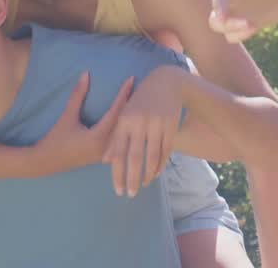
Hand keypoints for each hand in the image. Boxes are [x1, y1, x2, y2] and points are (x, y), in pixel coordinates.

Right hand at [34, 72, 132, 172]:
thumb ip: (77, 95)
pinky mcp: (104, 157)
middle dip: (131, 105)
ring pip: (123, 134)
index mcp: (98, 137)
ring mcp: (106, 155)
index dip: (123, 94)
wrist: (45, 162)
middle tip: (141, 88)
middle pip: (124, 123)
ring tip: (139, 102)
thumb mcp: (67, 116)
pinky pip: (119, 141)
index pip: (116, 112)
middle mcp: (106, 148)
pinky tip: (130, 120)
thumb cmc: (56, 139)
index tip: (131, 80)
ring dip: (130, 118)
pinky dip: (124, 129)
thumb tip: (86, 74)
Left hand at [103, 65, 185, 196]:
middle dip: (132, 178)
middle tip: (130, 194)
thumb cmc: (139, 102)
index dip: (117, 173)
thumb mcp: (124, 116)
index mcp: (124, 121)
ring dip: (147, 173)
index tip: (117, 190)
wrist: (164, 82)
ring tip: (143, 185)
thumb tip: (106, 161)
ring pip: (152, 155)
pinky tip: (156, 173)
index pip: (119, 152)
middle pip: (135, 157)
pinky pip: (166, 150)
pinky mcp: (171, 125)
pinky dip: (161, 164)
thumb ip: (115, 138)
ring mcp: (157, 124)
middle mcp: (139, 123)